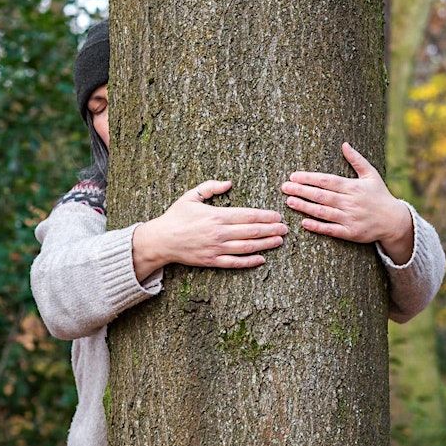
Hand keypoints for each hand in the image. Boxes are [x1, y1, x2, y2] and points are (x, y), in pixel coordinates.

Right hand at [134, 180, 287, 272]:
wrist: (161, 240)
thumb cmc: (176, 217)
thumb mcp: (191, 196)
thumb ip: (210, 187)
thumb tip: (229, 182)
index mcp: (216, 215)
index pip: (247, 215)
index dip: (265, 216)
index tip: (277, 215)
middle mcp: (219, 233)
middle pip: (252, 231)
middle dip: (271, 229)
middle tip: (285, 229)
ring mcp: (216, 249)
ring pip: (247, 247)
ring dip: (266, 244)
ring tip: (279, 241)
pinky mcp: (212, 261)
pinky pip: (235, 263)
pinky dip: (250, 261)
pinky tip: (261, 259)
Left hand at [280, 142, 411, 249]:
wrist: (394, 220)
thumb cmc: (379, 195)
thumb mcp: (371, 175)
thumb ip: (356, 160)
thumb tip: (344, 144)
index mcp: (353, 186)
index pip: (327, 181)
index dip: (309, 178)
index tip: (294, 176)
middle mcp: (350, 202)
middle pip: (322, 195)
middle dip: (302, 191)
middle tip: (285, 187)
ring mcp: (350, 218)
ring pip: (323, 212)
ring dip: (305, 207)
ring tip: (289, 202)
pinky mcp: (350, 233)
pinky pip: (331, 229)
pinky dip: (317, 226)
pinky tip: (304, 222)